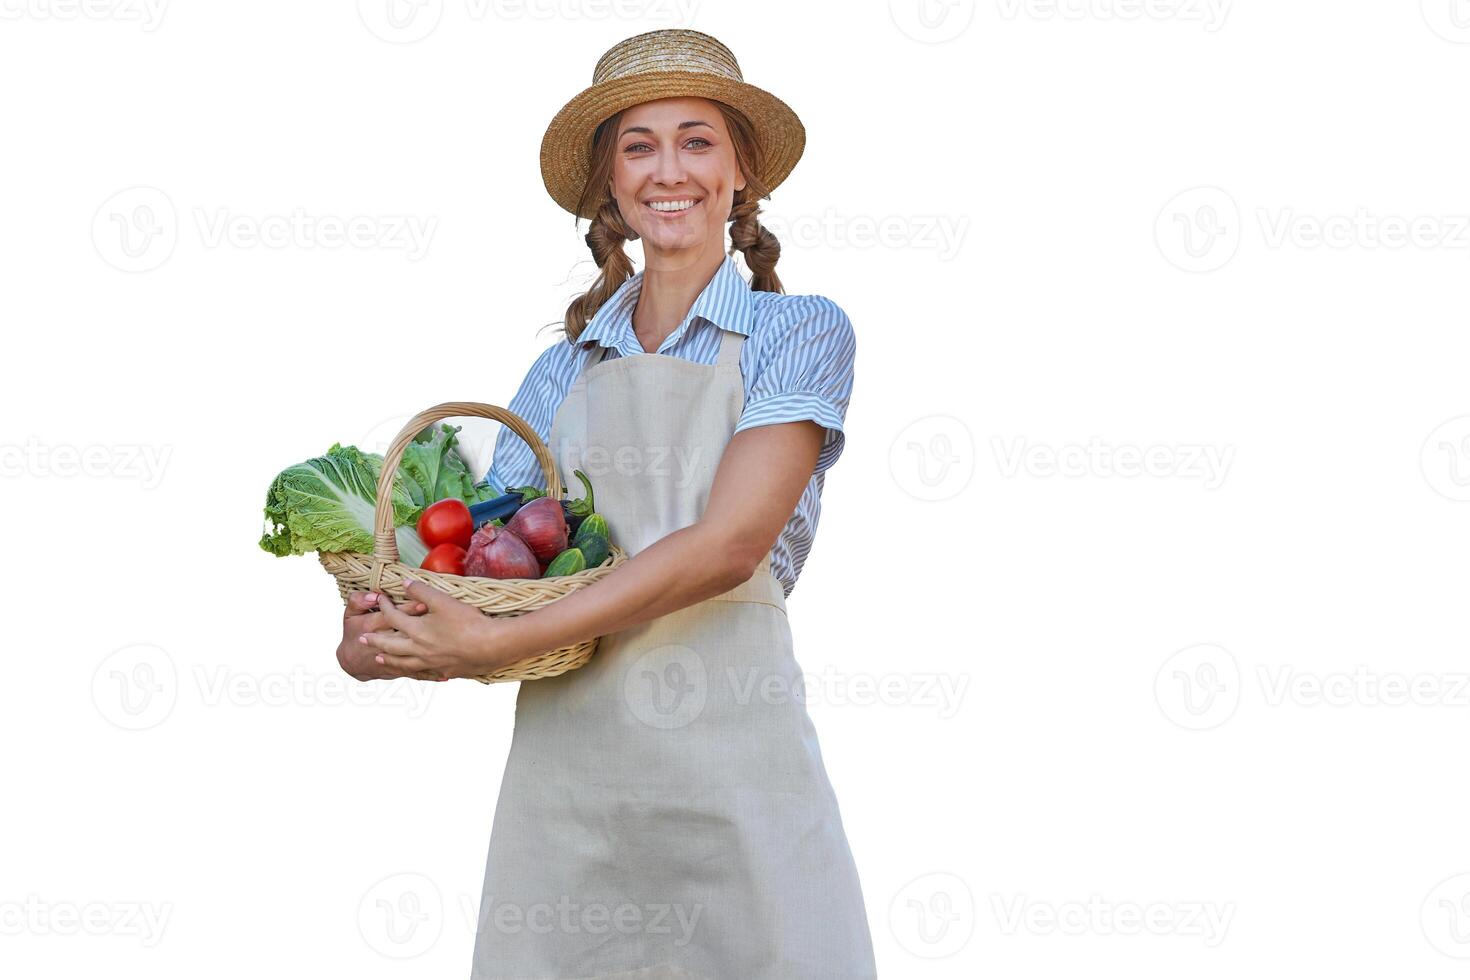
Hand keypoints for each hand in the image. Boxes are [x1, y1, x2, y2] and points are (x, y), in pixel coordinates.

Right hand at [337, 590, 441, 681]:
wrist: (351, 660)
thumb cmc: (353, 633)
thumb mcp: (350, 614)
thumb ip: (358, 601)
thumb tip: (374, 596)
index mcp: (373, 625)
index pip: (393, 615)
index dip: (409, 609)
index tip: (425, 603)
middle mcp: (385, 642)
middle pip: (406, 633)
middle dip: (424, 626)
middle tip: (443, 622)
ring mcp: (393, 658)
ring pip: (414, 654)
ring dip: (431, 651)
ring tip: (448, 646)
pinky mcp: (400, 670)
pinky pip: (417, 673)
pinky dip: (431, 675)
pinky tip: (447, 675)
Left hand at [358, 578, 511, 680]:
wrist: (491, 646)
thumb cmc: (468, 622)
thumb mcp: (444, 601)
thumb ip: (422, 591)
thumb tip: (404, 583)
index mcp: (417, 631)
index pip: (393, 618)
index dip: (385, 607)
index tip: (380, 600)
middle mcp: (420, 650)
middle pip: (391, 647)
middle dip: (376, 641)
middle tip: (362, 640)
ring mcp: (432, 664)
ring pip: (404, 664)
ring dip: (389, 661)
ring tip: (380, 660)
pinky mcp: (445, 672)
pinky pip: (423, 674)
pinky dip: (414, 672)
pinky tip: (415, 671)